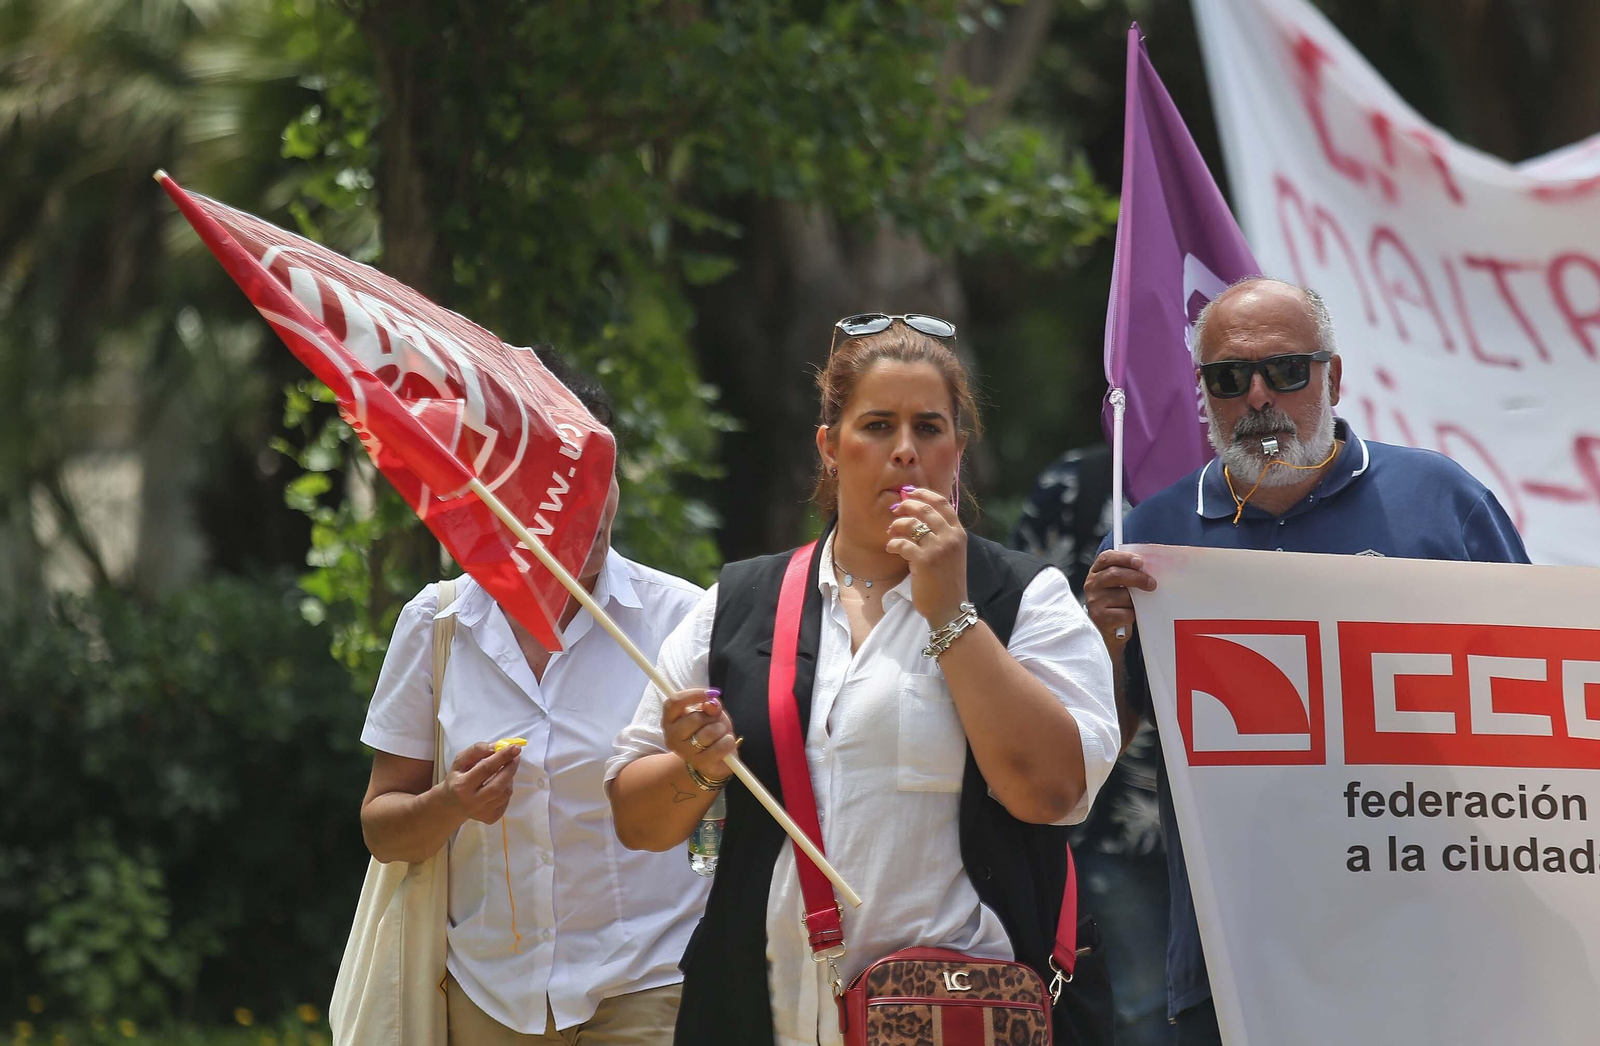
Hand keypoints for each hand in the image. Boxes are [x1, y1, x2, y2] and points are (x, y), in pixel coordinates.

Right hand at [442, 741, 522, 824]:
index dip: (502, 757)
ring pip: (505, 793)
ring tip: (505, 770)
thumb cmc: (457, 778)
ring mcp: (481, 812)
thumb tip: (498, 746)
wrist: (451, 804)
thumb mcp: (460, 761)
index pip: (486, 769)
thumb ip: (477, 750)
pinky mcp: (490, 819)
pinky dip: (507, 790)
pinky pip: (506, 802)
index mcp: (461, 785)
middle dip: (511, 768)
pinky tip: (501, 784)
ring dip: (510, 778)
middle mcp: (471, 802)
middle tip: (516, 757)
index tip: (515, 747)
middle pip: (499, 785)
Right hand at [663, 688, 737, 780]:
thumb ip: (711, 705)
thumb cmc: (710, 729)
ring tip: (721, 733)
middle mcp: (672, 736)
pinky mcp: (699, 764)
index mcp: (670, 719)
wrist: (716, 757)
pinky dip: (728, 742)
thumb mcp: (711, 712)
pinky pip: (719, 748)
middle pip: (694, 718)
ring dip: (721, 729)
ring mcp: (684, 752)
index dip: (693, 694)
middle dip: (712, 717)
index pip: (674, 702)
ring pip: (708, 733)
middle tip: (716, 722)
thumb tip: (711, 704)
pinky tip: (726, 743)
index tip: (710, 693)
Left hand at [886, 485, 967, 625]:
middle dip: (906, 505)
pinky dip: (893, 544)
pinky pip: (902, 544)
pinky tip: (891, 548)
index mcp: (958, 533)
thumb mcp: (951, 552)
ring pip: (912, 524)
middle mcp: (950, 537)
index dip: (923, 494)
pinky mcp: (924, 561)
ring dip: (897, 525)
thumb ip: (941, 533)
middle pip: (925, 509)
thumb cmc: (946, 581)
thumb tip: (917, 514)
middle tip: (895, 510)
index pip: (942, 502)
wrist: (949, 608)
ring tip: (891, 532)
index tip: (908, 492)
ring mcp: (938, 548)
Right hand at [1083, 549, 1155, 651]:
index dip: (1124, 558)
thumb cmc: (1116, 603)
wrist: (1107, 629)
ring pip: (1123, 596)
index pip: (1106, 558)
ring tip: (1134, 606)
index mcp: (1096, 572)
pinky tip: (1129, 617)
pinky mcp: (1100, 618)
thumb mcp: (1117, 585)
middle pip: (1115, 574)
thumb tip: (1150, 569)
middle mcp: (1092, 585)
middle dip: (1137, 578)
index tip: (1140, 562)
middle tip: (1152, 583)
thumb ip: (1126, 574)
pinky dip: (1132, 615)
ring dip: (1135, 601)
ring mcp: (1094, 601)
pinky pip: (1125, 613)